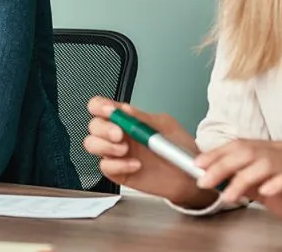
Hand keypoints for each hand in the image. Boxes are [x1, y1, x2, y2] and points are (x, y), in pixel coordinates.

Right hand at [83, 97, 215, 207]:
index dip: (99, 107)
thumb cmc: (179, 148)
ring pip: (92, 145)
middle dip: (103, 129)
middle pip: (94, 126)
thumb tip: (124, 109)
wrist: (190, 175)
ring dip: (105, 146)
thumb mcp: (165, 126)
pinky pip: (105, 167)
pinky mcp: (118, 172)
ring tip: (125, 149)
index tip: (109, 112)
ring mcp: (116, 154)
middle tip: (120, 134)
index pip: (101, 107)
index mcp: (126, 120)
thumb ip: (143, 117)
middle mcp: (118, 135)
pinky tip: (135, 164)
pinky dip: (118, 165)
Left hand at [196, 140, 281, 241]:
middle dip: (221, 166)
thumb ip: (240, 182)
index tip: (197, 165)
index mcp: (269, 149)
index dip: (215, 154)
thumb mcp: (259, 190)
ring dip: (243, 179)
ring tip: (229, 196)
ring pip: (266, 162)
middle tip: (205, 182)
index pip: (237, 145)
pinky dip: (277, 182)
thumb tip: (213, 179)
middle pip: (246, 151)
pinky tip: (265, 192)